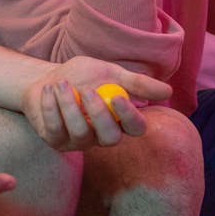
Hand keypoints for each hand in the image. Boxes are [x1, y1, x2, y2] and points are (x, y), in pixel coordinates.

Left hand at [20, 59, 172, 150]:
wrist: (46, 78)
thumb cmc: (81, 77)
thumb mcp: (109, 73)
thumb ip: (136, 83)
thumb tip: (168, 91)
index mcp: (119, 120)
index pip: (135, 129)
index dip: (130, 117)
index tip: (118, 97)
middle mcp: (101, 136)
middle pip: (110, 138)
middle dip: (99, 115)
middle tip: (87, 90)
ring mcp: (78, 142)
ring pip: (80, 133)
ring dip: (69, 104)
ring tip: (61, 83)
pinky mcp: (56, 141)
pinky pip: (55, 129)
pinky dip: (51, 106)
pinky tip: (49, 90)